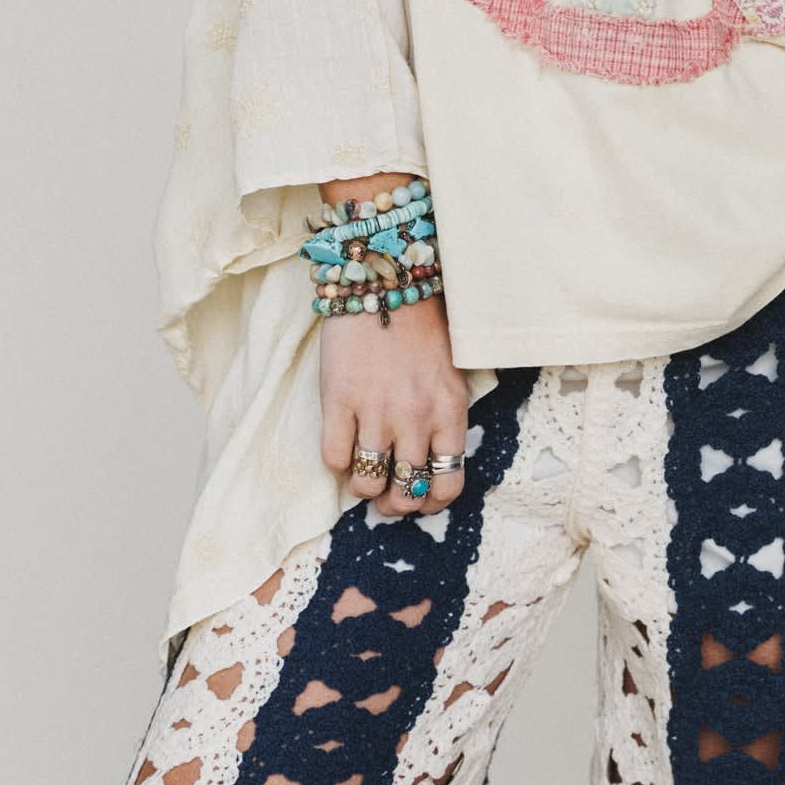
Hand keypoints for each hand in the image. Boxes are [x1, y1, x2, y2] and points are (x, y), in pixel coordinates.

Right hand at [318, 293, 467, 515]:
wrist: (384, 279)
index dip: (432, 502)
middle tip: (387, 493)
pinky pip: (334, 459)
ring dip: (364, 485)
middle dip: (395, 504)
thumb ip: (444, 418)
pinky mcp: (339, 400)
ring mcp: (376, 411)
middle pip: (406, 494)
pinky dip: (337, 459)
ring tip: (363, 468)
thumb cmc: (421, 325)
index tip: (420, 496)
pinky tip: (343, 440)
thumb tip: (431, 464)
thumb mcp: (451, 373)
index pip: (449, 484)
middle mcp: (416, 417)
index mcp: (450, 411)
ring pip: (367, 484)